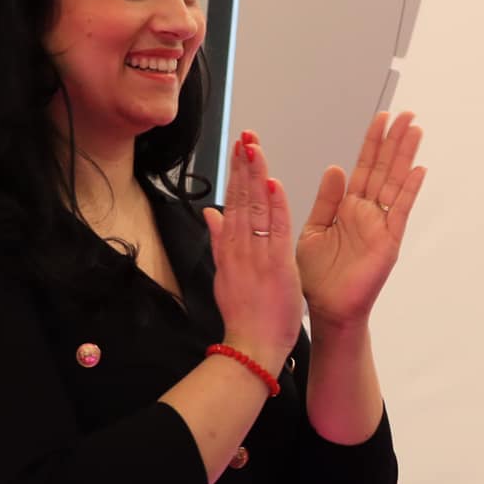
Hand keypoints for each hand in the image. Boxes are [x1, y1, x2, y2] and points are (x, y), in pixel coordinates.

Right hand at [202, 130, 304, 366]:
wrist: (251, 347)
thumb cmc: (245, 316)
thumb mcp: (225, 274)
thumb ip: (218, 242)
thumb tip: (209, 213)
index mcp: (230, 249)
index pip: (232, 202)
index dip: (236, 173)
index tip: (240, 148)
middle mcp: (240, 247)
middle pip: (240, 199)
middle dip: (243, 166)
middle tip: (246, 135)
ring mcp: (256, 256)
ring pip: (254, 208)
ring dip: (255, 176)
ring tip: (255, 148)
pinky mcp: (274, 266)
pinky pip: (274, 231)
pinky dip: (274, 207)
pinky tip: (274, 183)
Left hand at [297, 110, 424, 330]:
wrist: (326, 307)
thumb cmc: (318, 277)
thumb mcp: (314, 229)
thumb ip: (327, 199)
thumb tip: (336, 168)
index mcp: (348, 207)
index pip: (364, 167)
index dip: (372, 143)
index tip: (381, 119)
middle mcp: (368, 212)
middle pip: (384, 169)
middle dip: (395, 141)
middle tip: (407, 114)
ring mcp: (381, 225)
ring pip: (395, 183)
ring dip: (405, 156)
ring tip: (416, 130)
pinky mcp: (389, 241)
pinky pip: (400, 211)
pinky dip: (410, 190)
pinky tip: (418, 169)